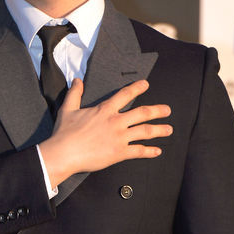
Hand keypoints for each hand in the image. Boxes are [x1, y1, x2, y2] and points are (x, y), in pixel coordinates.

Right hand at [39, 78, 171, 187]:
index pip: (125, 94)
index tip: (146, 84)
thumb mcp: (68, 109)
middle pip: (142, 113)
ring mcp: (119, 137)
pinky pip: (139, 151)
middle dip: (157, 110)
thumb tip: (77, 80)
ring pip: (145, 131)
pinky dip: (150, 152)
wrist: (64, 153)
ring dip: (159, 130)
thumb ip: (75, 94)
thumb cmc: (64, 133)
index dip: (137, 88)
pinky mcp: (119, 153)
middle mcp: (116, 121)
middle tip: (167, 110)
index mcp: (105, 110)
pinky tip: (157, 151)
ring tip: (169, 129)